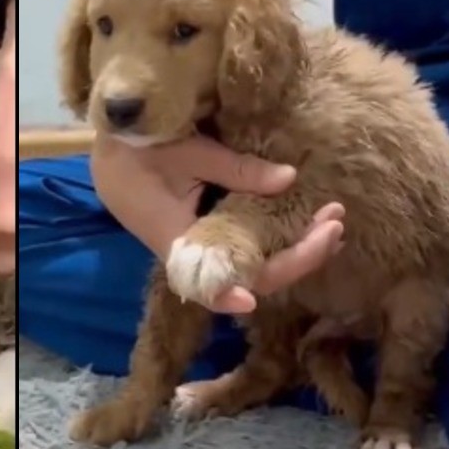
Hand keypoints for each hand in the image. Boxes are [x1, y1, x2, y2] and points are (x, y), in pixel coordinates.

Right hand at [142, 136, 343, 312]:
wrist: (114, 147)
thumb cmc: (141, 148)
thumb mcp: (188, 152)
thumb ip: (236, 169)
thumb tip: (289, 179)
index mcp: (176, 238)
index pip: (206, 281)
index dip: (227, 295)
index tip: (249, 302)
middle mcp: (195, 252)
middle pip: (251, 274)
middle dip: (299, 255)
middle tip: (335, 222)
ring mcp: (207, 245)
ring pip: (256, 263)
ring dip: (297, 247)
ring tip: (333, 221)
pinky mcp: (213, 233)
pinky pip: (252, 247)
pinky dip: (283, 238)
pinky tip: (309, 222)